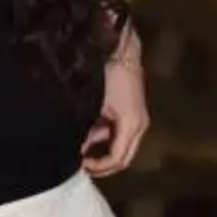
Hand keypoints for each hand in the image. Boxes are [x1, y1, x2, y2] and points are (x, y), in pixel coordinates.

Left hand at [84, 59, 148, 176]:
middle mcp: (139, 125)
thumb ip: (86, 131)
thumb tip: (77, 148)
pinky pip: (120, 132)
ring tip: (81, 149)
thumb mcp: (92, 105)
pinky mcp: (134, 110)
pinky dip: (105, 137)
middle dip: (104, 165)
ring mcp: (138, 118)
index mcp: (131, 126)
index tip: (79, 166)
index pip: (117, 158)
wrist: (120, 49)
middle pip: (124, 157)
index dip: (99, 167)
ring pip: (122, 144)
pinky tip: (87, 133)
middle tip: (83, 167)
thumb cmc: (106, 76)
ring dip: (103, 150)